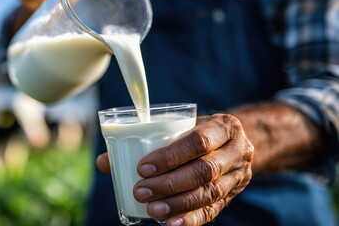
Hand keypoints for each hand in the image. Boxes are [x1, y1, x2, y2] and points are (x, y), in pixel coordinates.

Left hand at [96, 114, 253, 225]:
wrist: (235, 144)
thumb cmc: (197, 132)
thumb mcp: (179, 127)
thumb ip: (145, 141)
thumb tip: (103, 161)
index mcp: (224, 126)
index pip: (198, 141)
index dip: (170, 156)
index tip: (142, 168)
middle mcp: (237, 150)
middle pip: (204, 170)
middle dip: (169, 183)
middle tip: (141, 191)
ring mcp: (239, 176)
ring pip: (209, 193)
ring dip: (177, 204)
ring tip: (152, 209)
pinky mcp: (234, 196)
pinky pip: (213, 210)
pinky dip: (191, 219)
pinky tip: (170, 223)